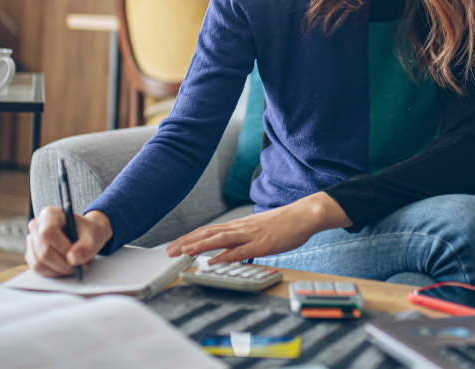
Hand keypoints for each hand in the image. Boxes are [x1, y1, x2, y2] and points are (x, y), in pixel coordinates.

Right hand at [25, 207, 111, 277]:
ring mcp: (32, 241)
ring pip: (38, 263)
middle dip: (61, 263)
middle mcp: (36, 226)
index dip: (61, 247)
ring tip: (74, 268)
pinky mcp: (32, 254)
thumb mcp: (94, 236)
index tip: (74, 255)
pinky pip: (37, 269)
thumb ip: (86, 247)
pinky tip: (65, 269)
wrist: (87, 236)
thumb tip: (72, 258)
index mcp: (50, 214)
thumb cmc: (89, 232)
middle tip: (78, 267)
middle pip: (43, 251)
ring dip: (58, 270)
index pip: (48, 232)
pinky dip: (52, 273)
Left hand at [166, 192, 350, 264]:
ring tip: (182, 252)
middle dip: (187, 242)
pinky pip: (240, 250)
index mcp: (240, 225)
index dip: (191, 237)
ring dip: (199, 246)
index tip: (176, 245)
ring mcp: (251, 234)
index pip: (209, 230)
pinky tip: (213, 260)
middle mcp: (241, 227)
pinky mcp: (262, 243)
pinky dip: (224, 255)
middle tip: (169, 251)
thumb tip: (227, 250)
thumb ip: (243, 239)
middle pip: (209, 233)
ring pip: (220, 239)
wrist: (305, 214)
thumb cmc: (285, 223)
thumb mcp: (259, 230)